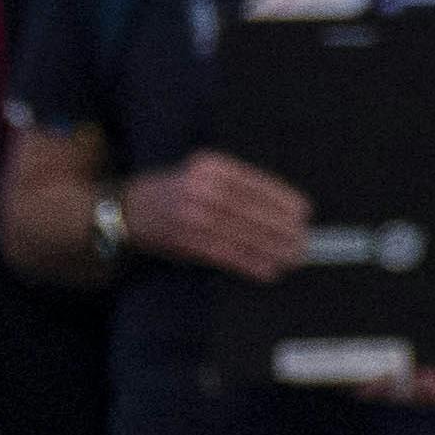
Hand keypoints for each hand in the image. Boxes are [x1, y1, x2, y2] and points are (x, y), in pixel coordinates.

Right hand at [118, 151, 311, 280]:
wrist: (130, 208)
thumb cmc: (179, 192)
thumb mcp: (206, 175)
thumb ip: (239, 189)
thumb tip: (284, 212)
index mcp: (211, 165)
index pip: (255, 183)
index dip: (282, 199)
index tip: (305, 212)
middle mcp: (200, 187)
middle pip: (250, 210)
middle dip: (281, 228)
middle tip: (304, 241)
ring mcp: (190, 214)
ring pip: (240, 233)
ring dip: (270, 249)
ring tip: (293, 258)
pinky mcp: (183, 239)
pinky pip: (223, 253)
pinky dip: (249, 262)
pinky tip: (268, 269)